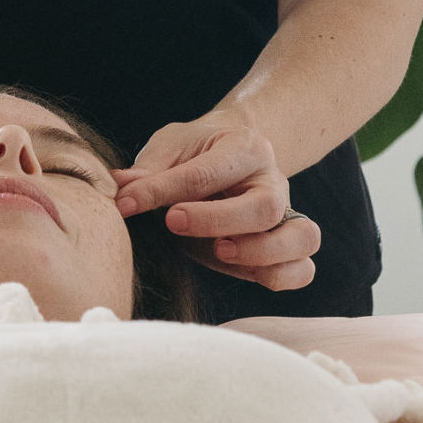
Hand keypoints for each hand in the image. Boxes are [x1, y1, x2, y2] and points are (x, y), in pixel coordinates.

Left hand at [113, 111, 318, 289]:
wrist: (232, 151)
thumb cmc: (197, 150)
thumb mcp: (170, 146)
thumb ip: (149, 169)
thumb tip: (119, 188)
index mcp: (245, 147)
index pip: (208, 172)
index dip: (164, 190)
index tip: (128, 203)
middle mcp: (273, 181)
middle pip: (266, 207)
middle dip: (216, 221)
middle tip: (173, 223)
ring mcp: (287, 215)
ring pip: (302, 238)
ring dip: (259, 252)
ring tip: (220, 251)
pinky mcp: (286, 247)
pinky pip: (303, 269)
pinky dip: (280, 277)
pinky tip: (245, 271)